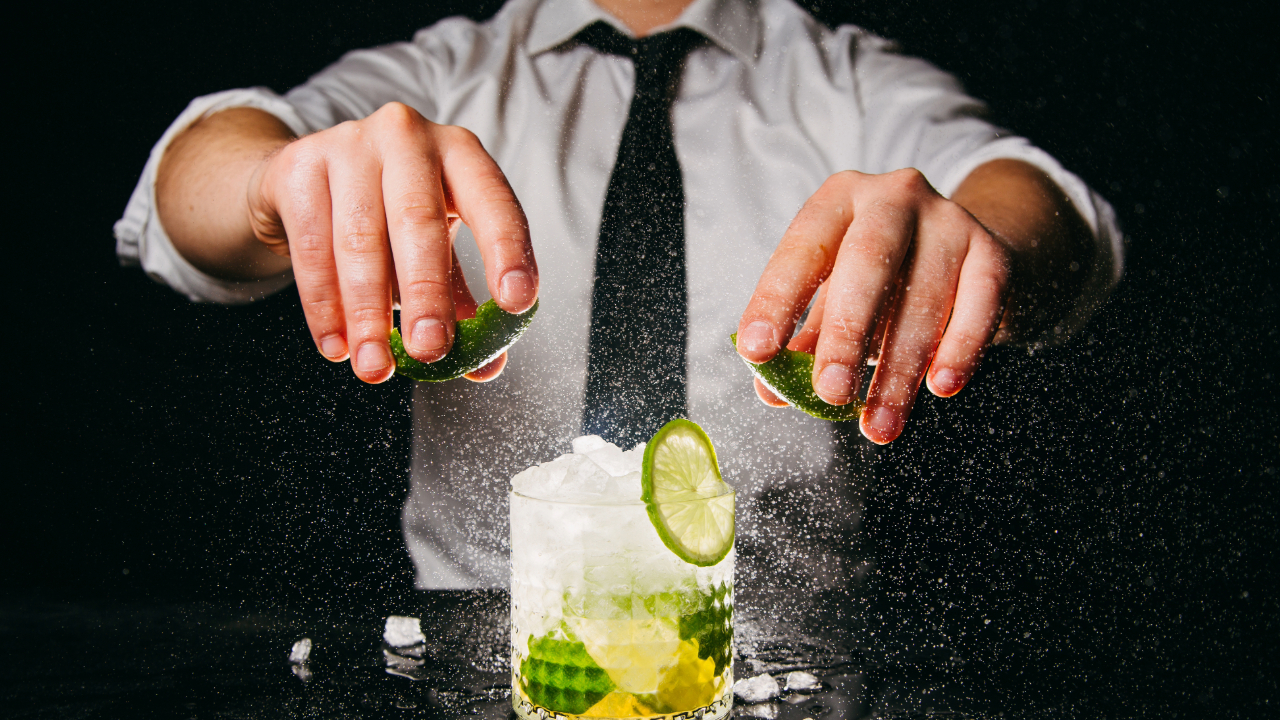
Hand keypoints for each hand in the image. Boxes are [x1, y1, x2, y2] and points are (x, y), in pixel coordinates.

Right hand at [248, 102, 537, 382]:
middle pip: (418, 221)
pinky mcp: (300, 164)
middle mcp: (408, 136)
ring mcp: (350, 144)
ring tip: (376, 366)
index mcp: (460, 153)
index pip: (494, 202)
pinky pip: (312, 246)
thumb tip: (486, 366)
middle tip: (430, 351)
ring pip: (359, 239)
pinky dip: (323, 305)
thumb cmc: (388, 217)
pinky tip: (337, 346)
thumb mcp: (435, 249)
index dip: (507, 252)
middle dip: (427, 294)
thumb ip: (462, 303)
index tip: (515, 304)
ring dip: (367, 313)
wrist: (305, 177)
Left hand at [736, 168, 1012, 443]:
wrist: (965, 251)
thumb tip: (772, 391)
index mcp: (839, 199)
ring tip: (878, 425)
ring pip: (924, 298)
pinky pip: (980, 302)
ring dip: (899, 370)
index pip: (803, 248)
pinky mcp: (993, 251)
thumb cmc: (882, 279)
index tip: (757, 352)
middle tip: (830, 394)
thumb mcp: (834, 298)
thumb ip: (803, 342)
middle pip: (867, 263)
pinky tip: (940, 387)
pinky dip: (960, 348)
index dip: (777, 301)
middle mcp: (894, 197)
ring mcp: (949, 219)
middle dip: (845, 334)